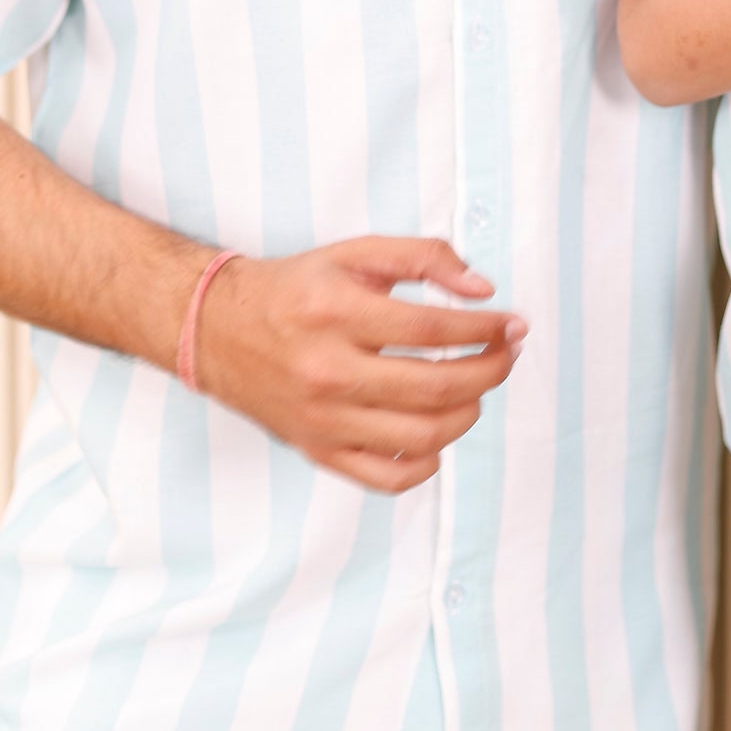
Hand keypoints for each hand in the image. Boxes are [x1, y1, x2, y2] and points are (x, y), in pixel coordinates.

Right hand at [195, 237, 526, 490]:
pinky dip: (427, 462)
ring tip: (477, 388)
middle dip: (490, 370)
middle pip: (435, 386)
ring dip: (468, 413)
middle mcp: (327, 370)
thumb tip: (482, 291)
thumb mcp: (355, 253)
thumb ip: (423, 258)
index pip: (435, 328)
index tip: (511, 324)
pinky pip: (387, 477)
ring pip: (421, 437)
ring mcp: (322, 420)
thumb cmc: (296, 289)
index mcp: (336, 312)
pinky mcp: (317, 451)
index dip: (486, 328)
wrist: (218, 331)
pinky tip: (438, 430)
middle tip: (507, 354)